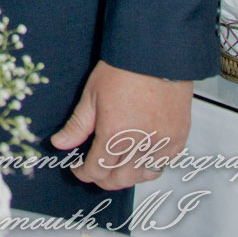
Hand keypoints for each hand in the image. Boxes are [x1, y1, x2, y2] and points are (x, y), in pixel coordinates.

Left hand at [50, 60, 193, 189]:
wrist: (156, 57)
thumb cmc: (124, 70)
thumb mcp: (91, 95)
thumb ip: (77, 125)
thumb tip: (59, 144)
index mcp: (114, 134)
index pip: (96, 169)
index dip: (84, 173)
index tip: (78, 168)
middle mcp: (139, 144)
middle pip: (119, 179)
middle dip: (102, 179)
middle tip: (94, 170)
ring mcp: (162, 144)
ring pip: (141, 177)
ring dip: (126, 177)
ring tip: (115, 167)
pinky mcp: (177, 139)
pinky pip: (162, 165)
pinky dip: (148, 167)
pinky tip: (138, 159)